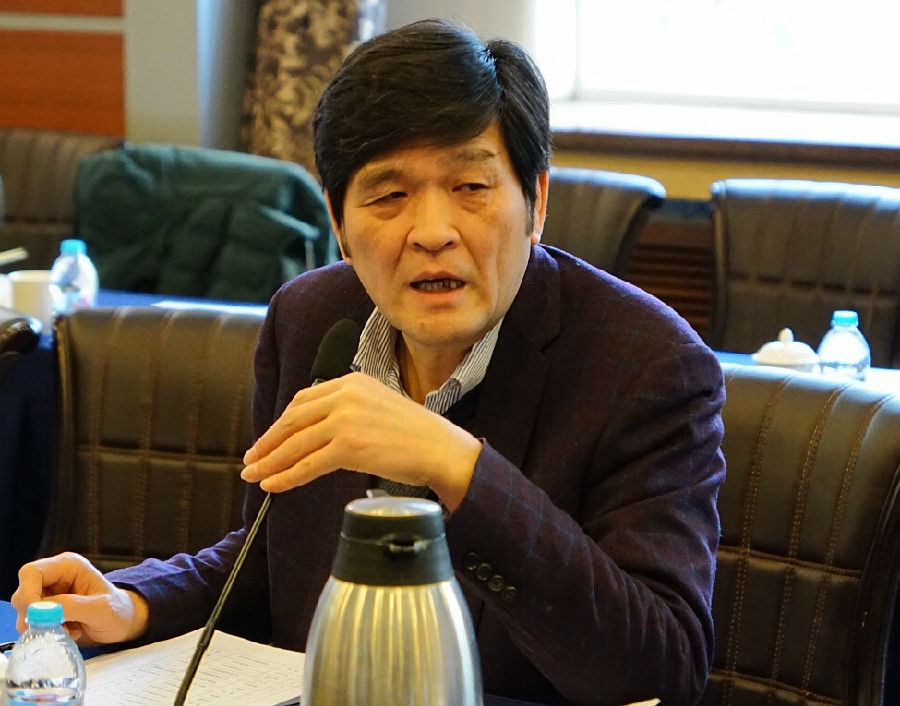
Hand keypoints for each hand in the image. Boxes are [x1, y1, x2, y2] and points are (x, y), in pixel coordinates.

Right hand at [11, 552, 148, 645]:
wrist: (123, 623)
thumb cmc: (117, 610)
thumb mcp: (101, 609)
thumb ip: (73, 606)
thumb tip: (42, 609)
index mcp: (68, 566)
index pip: (31, 572)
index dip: (28, 593)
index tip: (36, 615)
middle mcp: (54, 577)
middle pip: (22, 594)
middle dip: (34, 615)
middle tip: (56, 627)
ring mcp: (48, 595)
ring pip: (24, 612)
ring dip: (41, 627)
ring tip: (69, 630)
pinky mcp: (45, 612)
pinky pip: (31, 625)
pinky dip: (45, 633)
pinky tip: (67, 632)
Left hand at [242, 372, 481, 509]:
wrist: (441, 448)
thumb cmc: (415, 434)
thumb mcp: (378, 406)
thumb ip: (348, 411)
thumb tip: (315, 434)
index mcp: (351, 381)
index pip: (304, 400)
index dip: (281, 423)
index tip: (268, 439)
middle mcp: (345, 395)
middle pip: (293, 420)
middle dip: (268, 442)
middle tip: (251, 459)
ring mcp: (345, 419)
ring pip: (295, 444)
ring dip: (270, 462)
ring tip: (254, 475)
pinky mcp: (348, 446)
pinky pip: (307, 464)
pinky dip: (286, 476)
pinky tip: (274, 485)